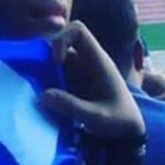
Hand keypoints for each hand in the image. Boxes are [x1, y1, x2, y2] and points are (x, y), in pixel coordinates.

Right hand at [41, 21, 144, 139]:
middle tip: (40, 79)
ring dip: (44, 72)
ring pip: (55, 60)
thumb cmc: (118, 121)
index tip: (56, 62)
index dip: (63, 39)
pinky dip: (45, 84)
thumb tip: (43, 95)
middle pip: (62, 43)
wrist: (126, 133)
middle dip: (47, 56)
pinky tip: (43, 100)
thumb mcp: (97, 117)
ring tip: (38, 91)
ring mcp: (79, 73)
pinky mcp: (72, 85)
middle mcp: (87, 62)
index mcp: (99, 61)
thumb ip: (72, 107)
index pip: (79, 31)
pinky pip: (54, 76)